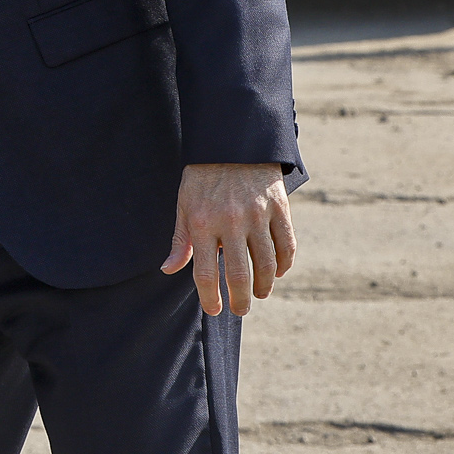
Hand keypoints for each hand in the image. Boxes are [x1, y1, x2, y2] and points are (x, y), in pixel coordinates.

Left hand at [161, 162, 295, 315]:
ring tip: (259, 294)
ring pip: (266, 264)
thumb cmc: (202, 178)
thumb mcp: (184, 204)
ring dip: (263, 285)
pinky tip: (277, 273)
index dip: (210, 297)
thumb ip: (180, 239)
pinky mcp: (279, 208)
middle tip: (240, 310)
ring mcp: (257, 215)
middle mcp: (230, 221)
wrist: (232, 143)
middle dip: (240, 299)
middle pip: (238, 274)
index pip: (204, 272)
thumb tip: (168, 269)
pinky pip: (286, 245)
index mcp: (202, 223)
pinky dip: (284, 264)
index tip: (215, 310)